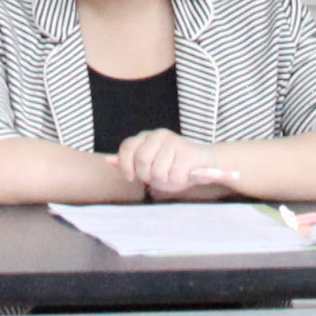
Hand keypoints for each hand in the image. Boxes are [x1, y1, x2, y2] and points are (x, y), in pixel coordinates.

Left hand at [113, 127, 238, 200]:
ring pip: (157, 171)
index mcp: (147, 136)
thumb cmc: (174, 166)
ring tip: (173, 174)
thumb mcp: (150, 164)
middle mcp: (160, 135)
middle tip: (158, 176)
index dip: (126, 165)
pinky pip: (174, 176)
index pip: (127, 147)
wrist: (207, 163)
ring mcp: (174, 142)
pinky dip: (178, 181)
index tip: (131, 176)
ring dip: (165, 180)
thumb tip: (108, 160)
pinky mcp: (187, 153)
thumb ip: (131, 162)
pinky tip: (185, 174)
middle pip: (142, 161)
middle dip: (147, 176)